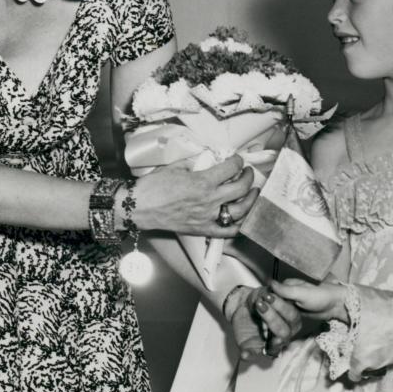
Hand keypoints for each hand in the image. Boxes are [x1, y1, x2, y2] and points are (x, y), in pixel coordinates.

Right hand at [132, 155, 257, 237]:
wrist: (139, 207)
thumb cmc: (153, 186)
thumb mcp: (176, 167)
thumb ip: (195, 165)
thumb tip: (206, 163)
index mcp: (203, 182)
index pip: (231, 168)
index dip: (238, 161)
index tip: (238, 159)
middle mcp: (209, 200)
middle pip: (241, 188)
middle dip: (249, 177)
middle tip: (248, 173)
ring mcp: (208, 217)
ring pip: (241, 210)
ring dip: (251, 200)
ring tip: (253, 193)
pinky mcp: (203, 230)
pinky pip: (228, 231)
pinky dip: (239, 225)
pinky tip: (243, 217)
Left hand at [227, 286, 303, 359]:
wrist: (243, 304)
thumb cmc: (259, 299)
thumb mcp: (265, 293)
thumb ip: (269, 295)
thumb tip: (269, 295)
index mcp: (291, 321)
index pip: (292, 317)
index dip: (281, 306)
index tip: (269, 296)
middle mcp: (283, 335)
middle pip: (284, 332)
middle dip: (272, 317)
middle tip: (260, 305)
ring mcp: (270, 344)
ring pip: (274, 347)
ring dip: (271, 341)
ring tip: (268, 334)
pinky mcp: (254, 348)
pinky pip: (253, 355)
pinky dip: (249, 354)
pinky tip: (245, 354)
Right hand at [270, 278, 347, 322]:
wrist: (336, 305)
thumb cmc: (322, 296)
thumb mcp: (303, 293)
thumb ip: (286, 290)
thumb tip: (270, 283)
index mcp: (287, 284)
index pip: (270, 293)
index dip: (266, 302)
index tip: (262, 311)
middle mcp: (287, 292)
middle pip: (272, 303)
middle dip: (271, 312)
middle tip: (268, 321)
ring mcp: (290, 302)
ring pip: (277, 310)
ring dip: (275, 317)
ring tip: (273, 325)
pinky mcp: (294, 311)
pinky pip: (284, 316)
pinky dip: (281, 320)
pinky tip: (278, 327)